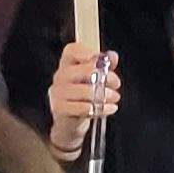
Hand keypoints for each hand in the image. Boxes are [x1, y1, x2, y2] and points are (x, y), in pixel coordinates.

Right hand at [45, 42, 121, 157]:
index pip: (71, 50)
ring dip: (105, 94)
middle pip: (83, 70)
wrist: (70, 122)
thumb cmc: (83, 97)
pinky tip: (110, 108)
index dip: (86, 52)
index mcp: (67, 63)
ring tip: (115, 97)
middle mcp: (60, 75)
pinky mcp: (59, 108)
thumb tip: (112, 56)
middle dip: (105, 76)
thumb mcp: (96, 79)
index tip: (100, 59)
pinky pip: (83, 108)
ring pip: (85, 91)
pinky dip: (101, 109)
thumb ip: (105, 66)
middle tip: (116, 83)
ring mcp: (57, 92)